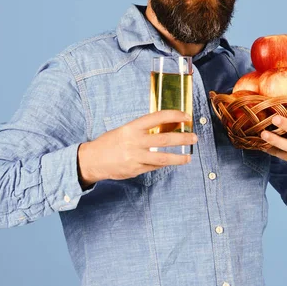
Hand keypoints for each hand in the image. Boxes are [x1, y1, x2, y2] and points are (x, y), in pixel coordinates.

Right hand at [77, 110, 197, 185]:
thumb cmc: (109, 142)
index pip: (157, 117)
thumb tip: (164, 128)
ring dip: (178, 157)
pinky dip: (164, 164)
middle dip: (182, 138)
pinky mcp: (135, 169)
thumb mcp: (124, 130)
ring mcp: (135, 157)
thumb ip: (142, 130)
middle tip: (194, 138)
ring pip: (163, 157)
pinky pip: (154, 166)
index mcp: (132, 127)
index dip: (174, 115)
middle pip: (164, 138)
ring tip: (188, 157)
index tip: (186, 116)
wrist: (92, 160)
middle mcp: (134, 141)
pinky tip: (172, 162)